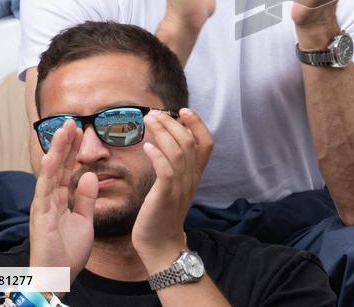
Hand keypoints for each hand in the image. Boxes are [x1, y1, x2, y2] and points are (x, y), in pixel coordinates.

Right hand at [29, 121, 95, 284]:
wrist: (58, 277)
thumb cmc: (68, 253)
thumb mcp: (84, 219)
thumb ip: (85, 198)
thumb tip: (88, 175)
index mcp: (59, 199)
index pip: (67, 168)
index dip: (73, 150)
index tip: (79, 130)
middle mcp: (48, 199)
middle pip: (57, 166)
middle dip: (64, 144)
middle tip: (71, 121)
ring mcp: (42, 206)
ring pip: (49, 173)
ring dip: (56, 151)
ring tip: (63, 130)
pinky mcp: (40, 217)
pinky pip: (44, 192)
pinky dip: (46, 174)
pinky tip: (49, 158)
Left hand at [132, 108, 213, 270]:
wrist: (160, 243)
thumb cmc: (162, 212)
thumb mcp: (173, 185)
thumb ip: (174, 164)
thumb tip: (165, 140)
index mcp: (195, 174)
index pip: (207, 143)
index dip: (198, 124)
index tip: (183, 110)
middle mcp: (191, 178)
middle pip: (190, 142)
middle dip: (172, 123)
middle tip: (155, 112)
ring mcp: (180, 187)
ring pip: (179, 151)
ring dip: (163, 133)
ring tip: (149, 121)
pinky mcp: (166, 196)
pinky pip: (166, 170)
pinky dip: (158, 155)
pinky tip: (147, 147)